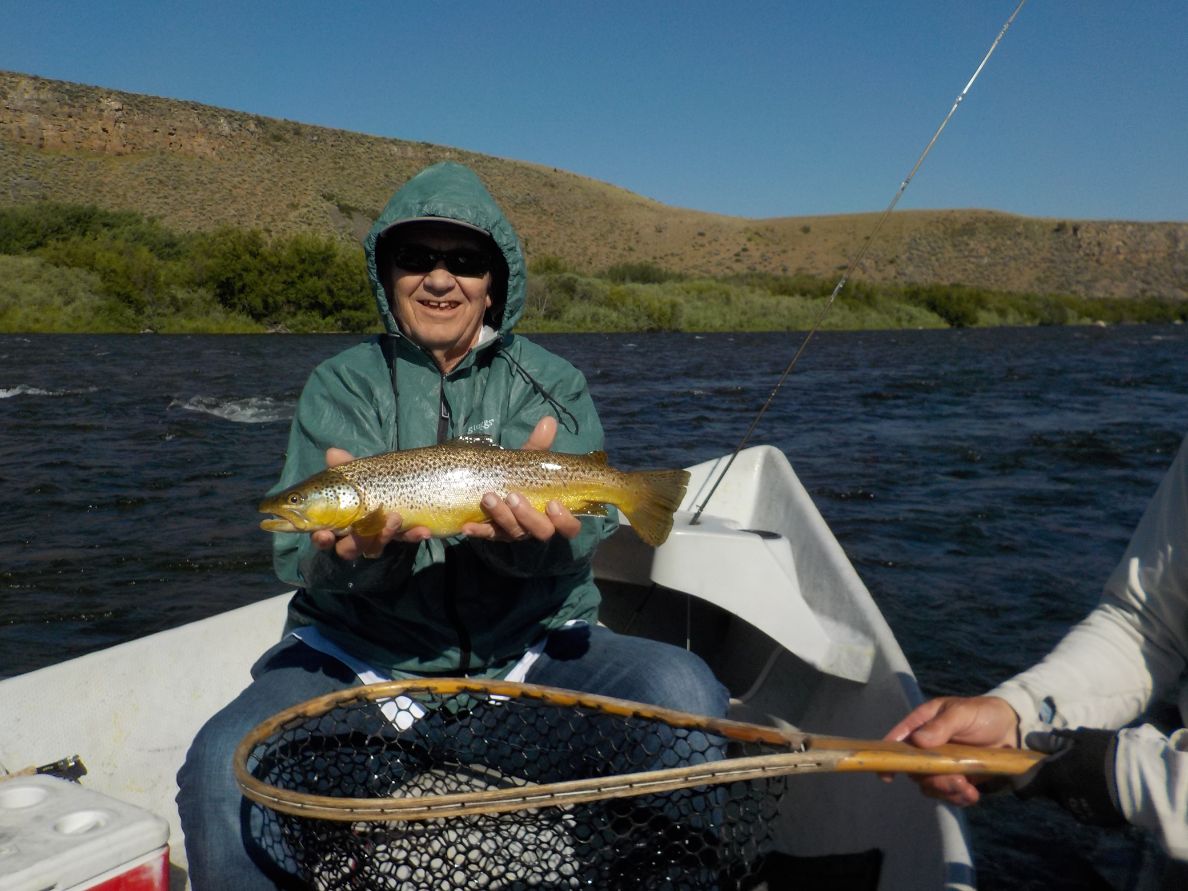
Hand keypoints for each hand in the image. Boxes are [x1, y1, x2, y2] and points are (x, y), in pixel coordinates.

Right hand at [311, 447, 430, 558]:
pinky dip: (413, 536)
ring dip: (384, 535)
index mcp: (336, 522)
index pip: (323, 536)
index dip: (321, 539)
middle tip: (362, 529)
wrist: (401, 479)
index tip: (324, 534)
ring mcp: (378, 536)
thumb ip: (344, 465)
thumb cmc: (366, 479)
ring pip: (376, 547)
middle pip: (348, 549)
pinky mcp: (399, 535)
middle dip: (355, 542)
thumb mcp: (356, 471)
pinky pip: (405, 540)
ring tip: (395, 518)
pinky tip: (423, 530)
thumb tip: (332, 452)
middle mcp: (354, 535)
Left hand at [461, 416, 581, 541]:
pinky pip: (487, 535)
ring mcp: (516, 531)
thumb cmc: (521, 475)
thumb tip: (548, 421)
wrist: (494, 483)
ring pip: (513, 532)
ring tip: (488, 497)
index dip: (564, 520)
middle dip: (527, 516)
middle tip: (513, 496)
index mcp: (553, 513)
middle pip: (541, 532)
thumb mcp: (529, 461)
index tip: (553, 503)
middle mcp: (537, 526)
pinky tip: (467, 525)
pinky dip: (478, 531)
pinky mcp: (494, 533)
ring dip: (501, 516)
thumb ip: (539, 445)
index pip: (570, 527)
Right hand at [881, 695, 1020, 806]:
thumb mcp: (962, 713)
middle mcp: (927, 747)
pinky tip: (973, 795)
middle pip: (916, 770)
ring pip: (931, 786)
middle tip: (957, 781)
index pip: (898, 741)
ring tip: (968, 789)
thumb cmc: (982, 713)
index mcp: (922, 725)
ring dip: (947, 791)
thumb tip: (917, 741)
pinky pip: (949, 795)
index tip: (887, 775)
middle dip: (933, 780)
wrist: (1012, 729)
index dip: (889, 757)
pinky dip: (959, 799)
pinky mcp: (957, 778)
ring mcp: (941, 764)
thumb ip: (941, 726)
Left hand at [1015, 728, 1123, 826]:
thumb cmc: (1106, 752)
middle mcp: (1060, 798)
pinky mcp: (1096, 820)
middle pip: (1048, 791)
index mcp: (1051, 776)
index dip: (1022, 782)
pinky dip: (1089, 798)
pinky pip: (1085, 807)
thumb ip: (1051, 742)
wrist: (1142, 779)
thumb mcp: (1077, 739)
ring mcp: (1078, 811)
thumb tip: (1031, 740)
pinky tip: (1104, 786)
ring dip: (1073, 788)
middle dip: (1054, 780)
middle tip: (1073, 764)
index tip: (1028, 773)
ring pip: (1067, 798)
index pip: (1022, 789)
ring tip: (1094, 773)